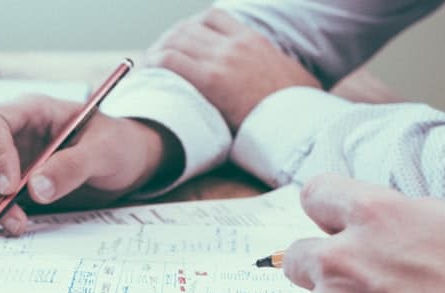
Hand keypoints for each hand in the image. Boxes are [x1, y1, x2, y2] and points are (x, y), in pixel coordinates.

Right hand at [0, 95, 179, 238]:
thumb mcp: (105, 151)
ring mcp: (3, 158)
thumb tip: (36, 189)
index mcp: (31, 112)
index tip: (11, 188)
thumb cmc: (117, 145)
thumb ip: (72, 166)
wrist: (126, 161)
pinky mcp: (2, 181)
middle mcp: (10, 134)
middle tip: (10, 222)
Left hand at [146, 8, 319, 131]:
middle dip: (168, 40)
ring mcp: (222, 59)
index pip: (213, 17)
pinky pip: (170, 61)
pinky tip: (147, 74)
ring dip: (156, 51)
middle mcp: (235, 44)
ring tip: (147, 67)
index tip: (181, 42)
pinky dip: (153, 64)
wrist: (298, 122)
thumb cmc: (296, 110)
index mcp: (253, 40)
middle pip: (188, 27)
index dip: (191, 27)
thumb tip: (274, 79)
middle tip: (156, 57)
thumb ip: (271, 68)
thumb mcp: (289, 75)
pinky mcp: (210, 80)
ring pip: (175, 40)